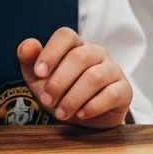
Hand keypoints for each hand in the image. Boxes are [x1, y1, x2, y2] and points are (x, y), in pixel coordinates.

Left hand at [17, 28, 131, 127]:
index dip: (51, 52)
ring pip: (94, 77)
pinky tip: (81, 114)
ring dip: (73, 98)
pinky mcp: (124, 89)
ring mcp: (113, 70)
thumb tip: (29, 45)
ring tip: (61, 113)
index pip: (65, 36)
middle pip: (79, 58)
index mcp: (75, 45)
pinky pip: (111, 94)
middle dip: (59, 82)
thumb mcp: (39, 79)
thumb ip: (29, 60)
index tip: (38, 73)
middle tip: (47, 101)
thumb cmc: (60, 92)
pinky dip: (93, 106)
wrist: (83, 117)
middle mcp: (96, 53)